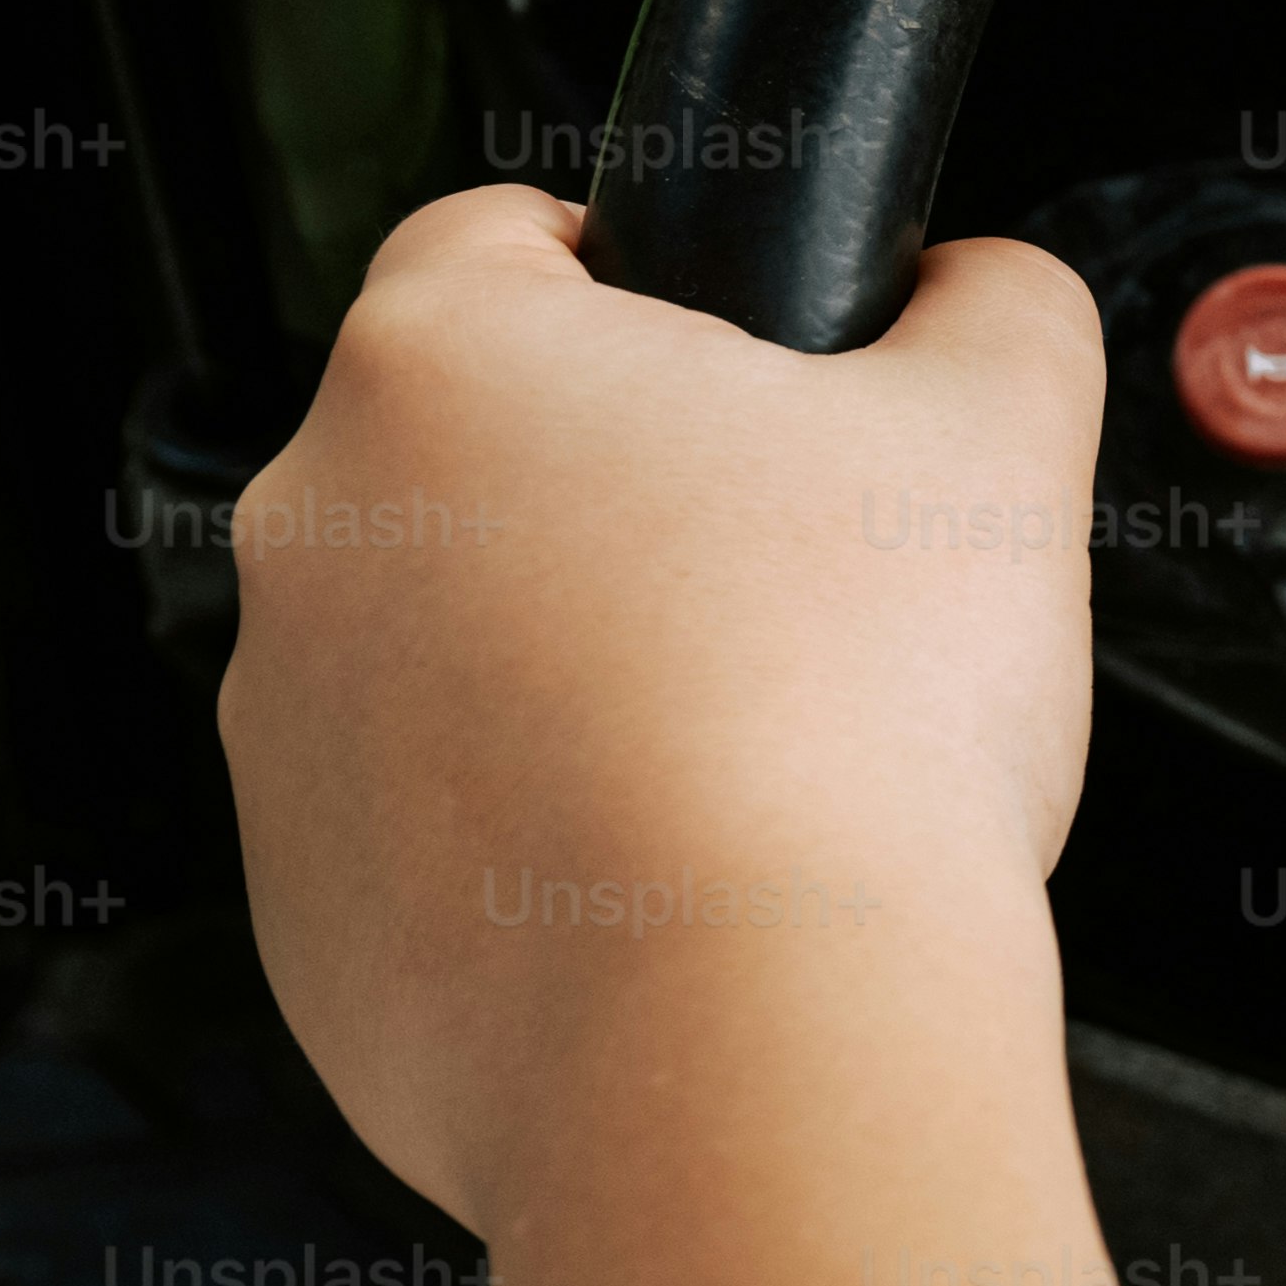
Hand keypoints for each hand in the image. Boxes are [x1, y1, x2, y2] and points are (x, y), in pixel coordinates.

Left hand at [215, 192, 1108, 1230]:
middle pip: (480, 466)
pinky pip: (431, 841)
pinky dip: (540, 853)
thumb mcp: (1005, 431)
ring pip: (447, 658)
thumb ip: (992, 305)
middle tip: (791, 597)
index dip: (647, 286)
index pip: (507, 237)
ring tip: (750, 763)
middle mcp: (313, 533)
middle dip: (619, 510)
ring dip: (573, 681)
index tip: (744, 374)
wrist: (755, 1048)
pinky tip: (680, 890)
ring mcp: (280, 734)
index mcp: (441, 363)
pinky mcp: (304, 914)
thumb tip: (966, 295)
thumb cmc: (849, 732)